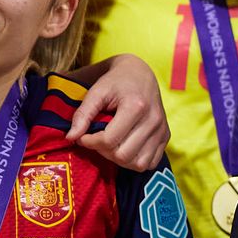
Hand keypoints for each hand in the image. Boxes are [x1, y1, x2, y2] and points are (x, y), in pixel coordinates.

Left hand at [69, 54, 169, 171]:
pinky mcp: (166, 136)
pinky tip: (125, 148)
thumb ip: (83, 114)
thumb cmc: (115, 82)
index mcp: (136, 106)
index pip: (109, 140)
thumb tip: (71, 137)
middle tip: (96, 140)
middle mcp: (153, 120)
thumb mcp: (96, 92)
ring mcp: (162, 130)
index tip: (82, 135)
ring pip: (138, 164)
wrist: (140, 74)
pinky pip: (150, 163)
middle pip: (123, 155)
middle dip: (104, 152)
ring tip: (110, 145)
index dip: (90, 142)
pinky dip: (135, 161)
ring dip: (119, 159)